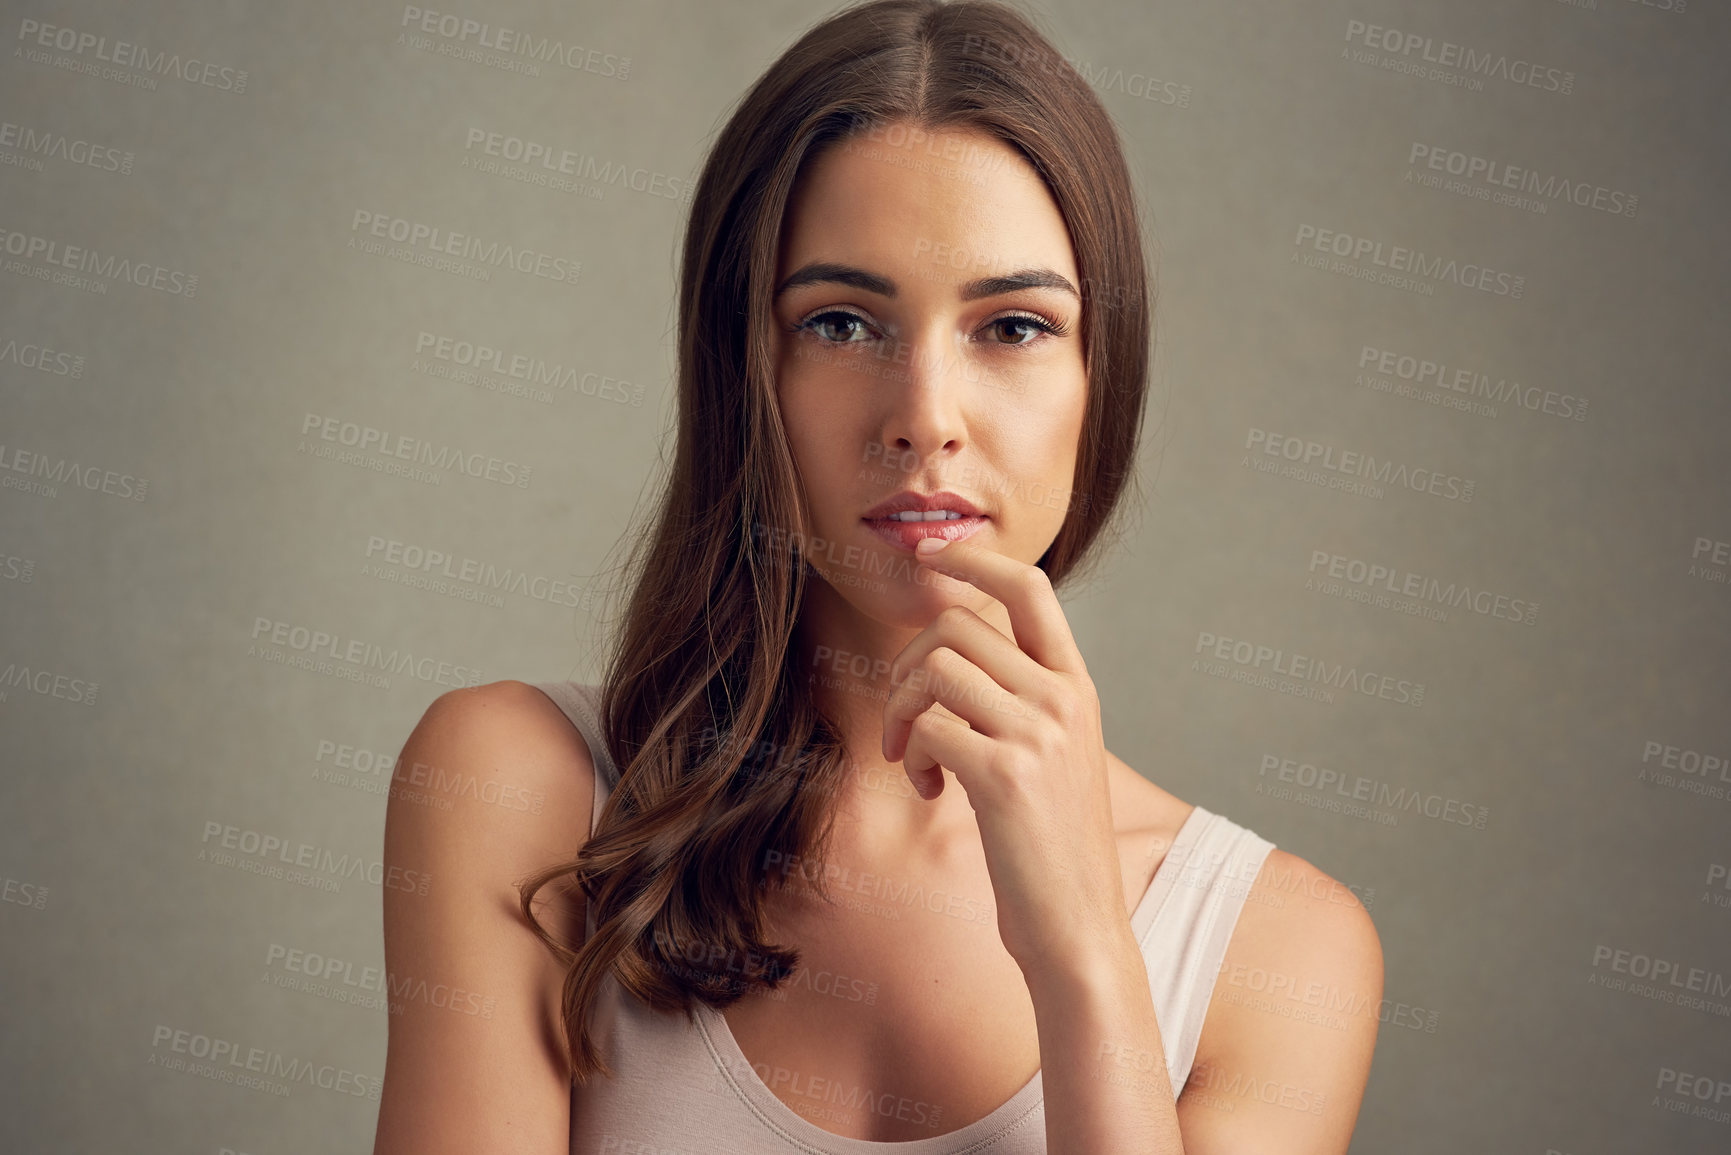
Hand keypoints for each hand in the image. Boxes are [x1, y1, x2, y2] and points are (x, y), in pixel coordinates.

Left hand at [880, 536, 1129, 982]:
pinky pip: (926, 726)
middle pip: (956, 625)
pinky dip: (907, 756)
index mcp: (1077, 687)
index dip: (972, 559)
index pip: (1029, 587)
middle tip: (902, 722)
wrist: (1079, 928)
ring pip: (934, 667)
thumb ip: (1018, 700)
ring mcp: (1038, 734)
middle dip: (905, 667)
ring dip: (900, 711)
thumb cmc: (1052, 848)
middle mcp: (1063, 699)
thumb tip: (950, 648)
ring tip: (911, 760)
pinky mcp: (1005, 774)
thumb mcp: (1052, 756)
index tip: (928, 556)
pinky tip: (927, 791)